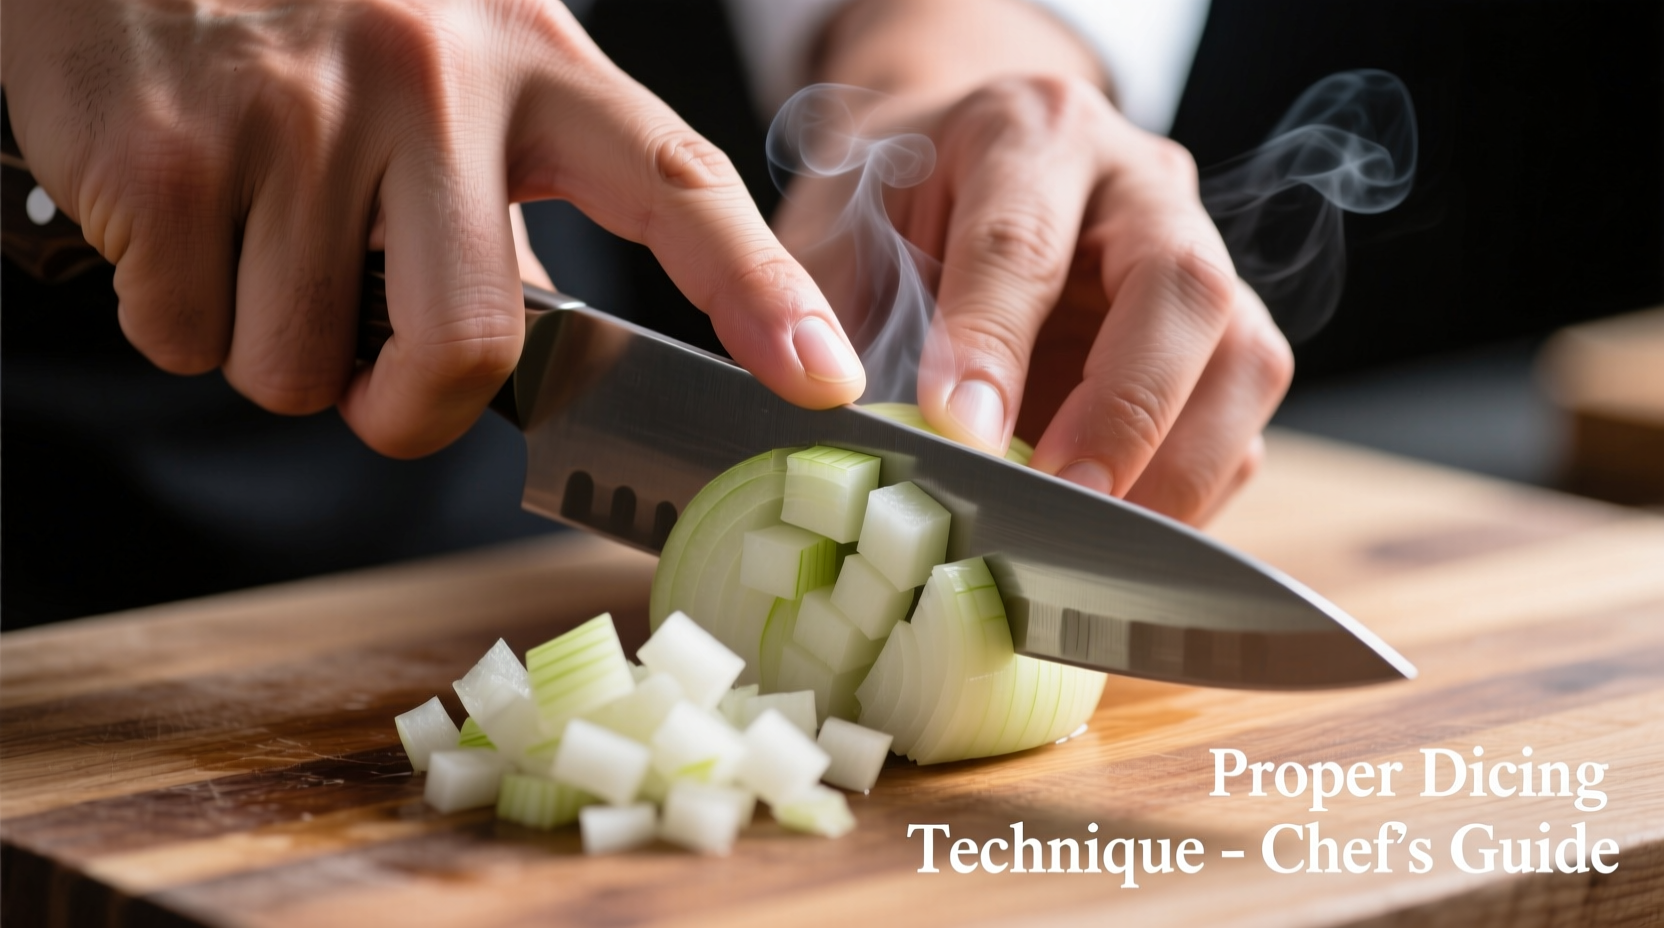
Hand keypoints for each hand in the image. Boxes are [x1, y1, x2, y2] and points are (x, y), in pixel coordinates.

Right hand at [2, 0, 863, 457]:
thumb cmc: (314, 10)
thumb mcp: (451, 66)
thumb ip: (511, 197)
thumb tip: (533, 348)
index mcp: (533, 62)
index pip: (679, 183)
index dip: (760, 292)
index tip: (823, 382)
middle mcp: (432, 77)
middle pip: (472, 347)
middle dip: (410, 414)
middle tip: (377, 385)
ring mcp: (299, 113)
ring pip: (302, 369)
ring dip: (279, 352)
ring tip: (259, 237)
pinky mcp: (170, 158)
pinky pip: (187, 339)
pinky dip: (178, 317)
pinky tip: (182, 217)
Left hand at [784, 0, 1292, 524]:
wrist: (952, 173)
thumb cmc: (890, 207)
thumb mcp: (831, 232)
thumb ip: (820, 313)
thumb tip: (828, 419)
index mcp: (1027, 132)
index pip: (1024, 243)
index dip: (993, 346)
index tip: (958, 434)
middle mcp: (1137, 183)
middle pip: (1182, 288)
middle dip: (1125, 411)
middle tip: (1059, 500)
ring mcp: (1198, 254)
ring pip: (1246, 357)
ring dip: (1178, 467)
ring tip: (1092, 541)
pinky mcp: (1221, 335)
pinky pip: (1241, 423)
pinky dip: (1191, 490)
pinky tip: (1119, 535)